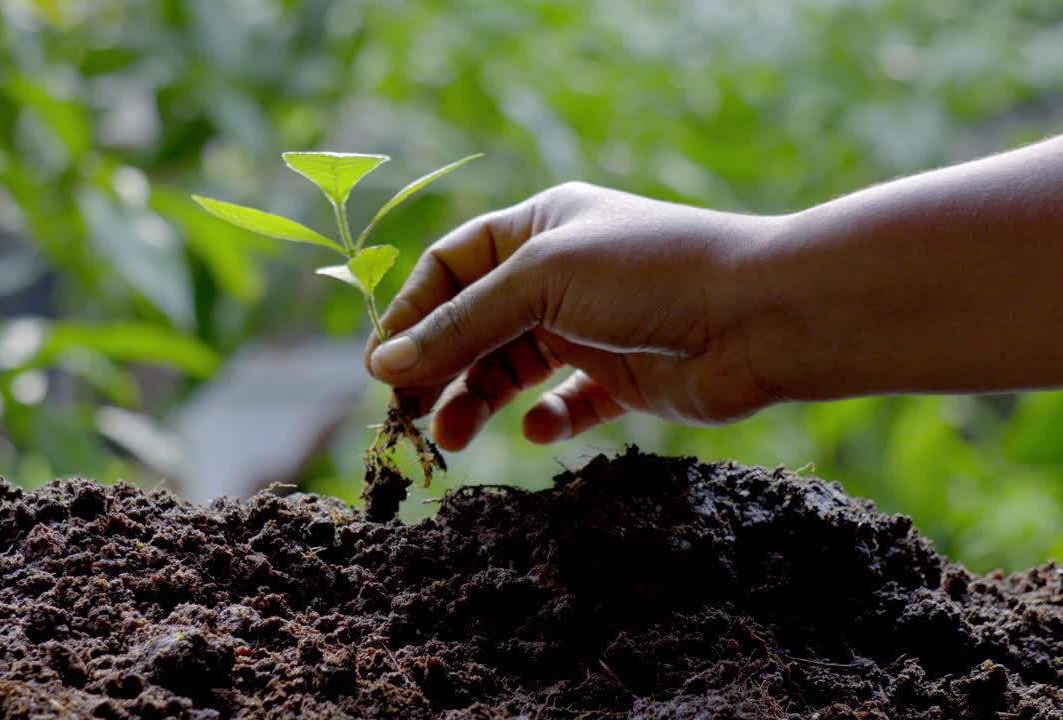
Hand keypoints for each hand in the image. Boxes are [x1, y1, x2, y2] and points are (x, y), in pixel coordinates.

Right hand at [364, 181, 782, 450]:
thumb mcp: (540, 283)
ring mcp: (590, 328)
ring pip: (512, 369)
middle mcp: (560, 275)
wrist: (761, 316)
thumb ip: (462, 325)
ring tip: (453, 437)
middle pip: (475, 323)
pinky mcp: (621, 378)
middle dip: (439, 367)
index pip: (450, 267)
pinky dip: (548, 419)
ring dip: (478, 400)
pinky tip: (541, 429)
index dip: (412, 314)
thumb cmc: (650, 274)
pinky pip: (567, 403)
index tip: (382, 367)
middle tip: (408, 415)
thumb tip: (385, 366)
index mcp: (539, 227)